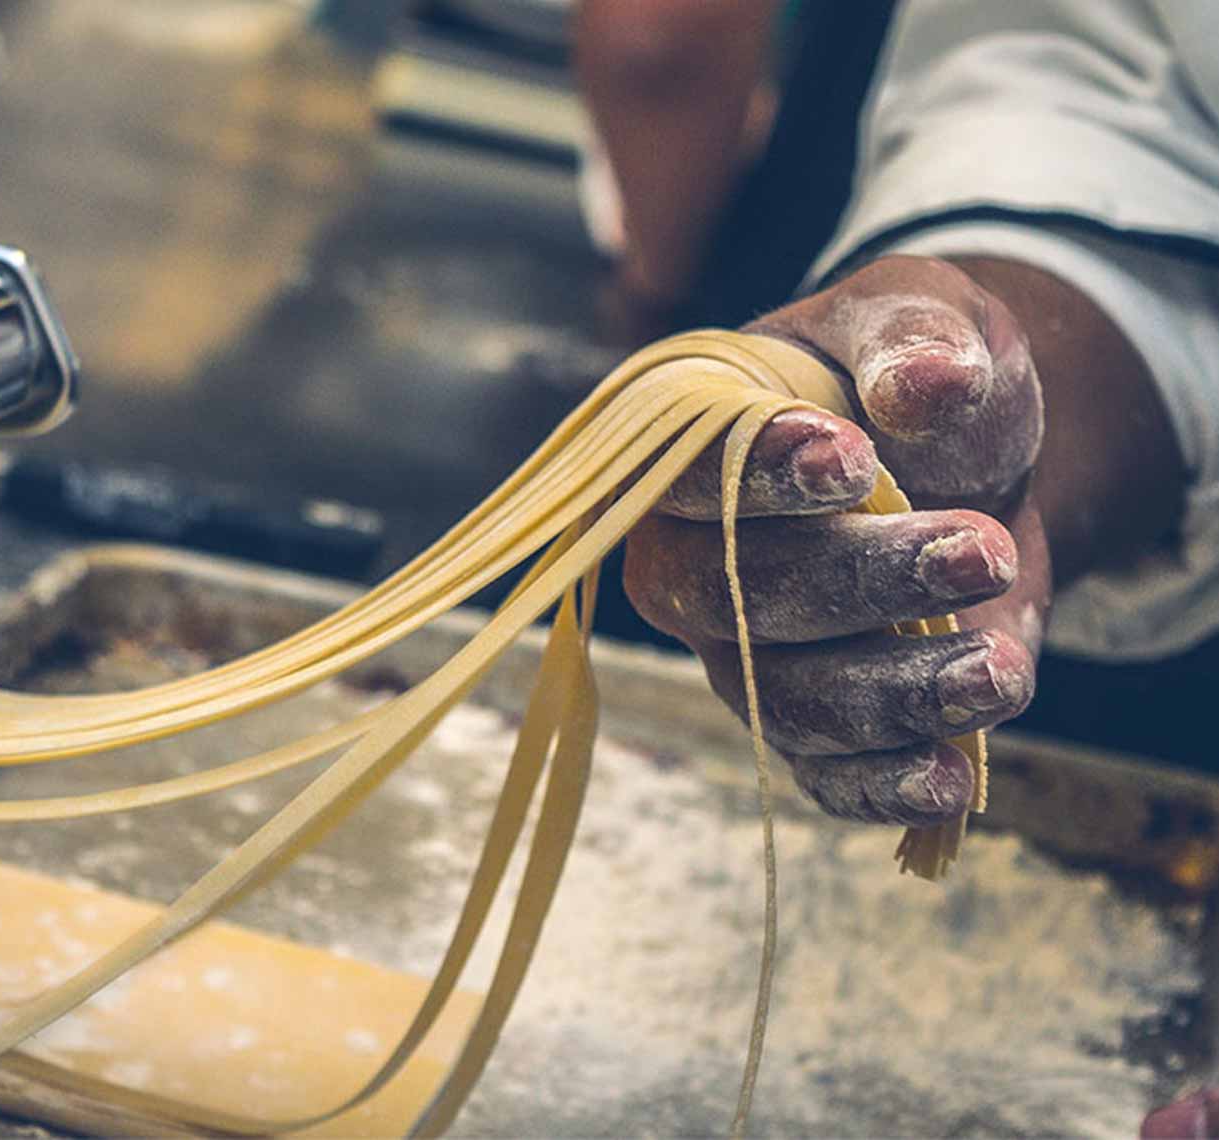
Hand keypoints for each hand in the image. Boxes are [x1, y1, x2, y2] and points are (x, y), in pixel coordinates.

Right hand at [624, 256, 1049, 825]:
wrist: (967, 463)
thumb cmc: (914, 376)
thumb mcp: (921, 313)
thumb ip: (913, 334)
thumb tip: (926, 387)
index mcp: (689, 447)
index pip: (686, 475)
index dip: (758, 479)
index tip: (854, 463)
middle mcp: (689, 559)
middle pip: (733, 597)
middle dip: (858, 583)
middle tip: (979, 549)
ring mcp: (737, 650)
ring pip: (783, 697)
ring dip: (892, 692)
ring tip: (998, 669)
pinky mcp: (802, 720)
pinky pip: (819, 772)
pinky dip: (879, 785)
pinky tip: (950, 776)